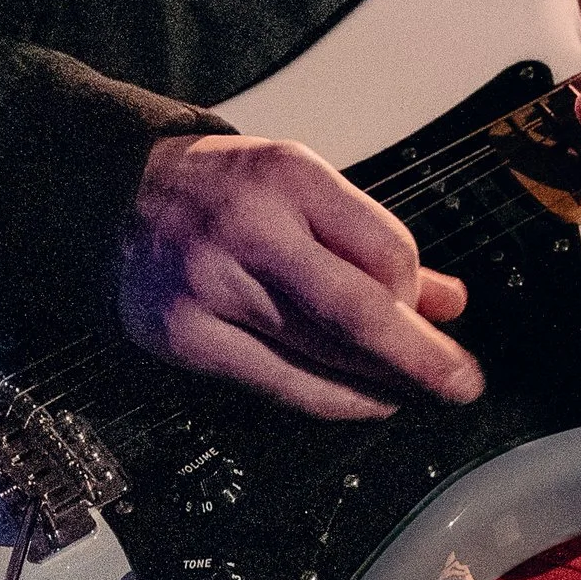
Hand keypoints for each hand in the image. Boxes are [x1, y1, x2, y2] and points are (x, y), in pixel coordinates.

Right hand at [115, 133, 482, 423]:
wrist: (116, 198)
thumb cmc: (225, 193)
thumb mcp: (305, 188)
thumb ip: (374, 241)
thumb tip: (449, 303)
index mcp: (287, 178)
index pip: (383, 250)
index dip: (417, 291)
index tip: (432, 310)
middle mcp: (248, 231)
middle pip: (355, 312)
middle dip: (420, 359)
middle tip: (464, 384)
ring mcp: (210, 290)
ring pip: (321, 355)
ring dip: (381, 383)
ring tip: (417, 394)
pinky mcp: (186, 339)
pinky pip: (278, 384)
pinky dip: (332, 399)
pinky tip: (366, 401)